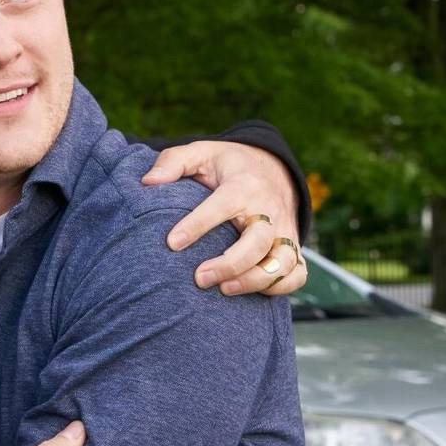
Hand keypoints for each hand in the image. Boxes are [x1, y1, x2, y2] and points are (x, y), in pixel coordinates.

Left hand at [142, 141, 306, 296]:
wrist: (271, 168)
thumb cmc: (227, 165)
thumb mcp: (200, 153)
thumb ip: (173, 162)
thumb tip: (148, 182)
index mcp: (243, 185)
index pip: (223, 204)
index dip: (198, 224)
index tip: (172, 243)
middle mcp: (268, 209)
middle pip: (258, 241)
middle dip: (230, 264)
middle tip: (199, 278)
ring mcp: (284, 230)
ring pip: (281, 261)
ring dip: (255, 280)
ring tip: (223, 289)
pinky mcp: (293, 247)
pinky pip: (298, 273)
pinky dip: (281, 287)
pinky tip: (252, 293)